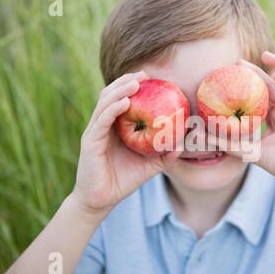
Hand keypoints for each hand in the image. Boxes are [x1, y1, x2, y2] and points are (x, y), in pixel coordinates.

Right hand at [73, 71, 180, 213]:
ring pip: (105, 103)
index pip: (123, 99)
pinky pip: (101, 121)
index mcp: (116, 127)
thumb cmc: (124, 180)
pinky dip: (112, 109)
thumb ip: (166, 154)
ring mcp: (95, 131)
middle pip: (112, 95)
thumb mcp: (150, 165)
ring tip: (136, 82)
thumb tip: (184, 143)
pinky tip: (125, 102)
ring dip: (120, 90)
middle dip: (127, 81)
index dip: (134, 86)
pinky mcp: (90, 142)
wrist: (102, 200)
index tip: (152, 77)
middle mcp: (104, 125)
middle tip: (145, 74)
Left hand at [213, 52, 274, 187]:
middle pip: (271, 82)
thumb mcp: (248, 150)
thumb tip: (201, 134)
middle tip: (238, 62)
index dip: (246, 83)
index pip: (260, 94)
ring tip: (265, 55)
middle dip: (256, 69)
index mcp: (274, 116)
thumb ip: (227, 142)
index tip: (230, 74)